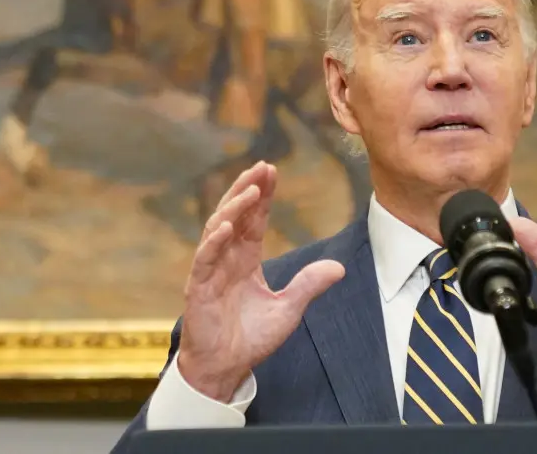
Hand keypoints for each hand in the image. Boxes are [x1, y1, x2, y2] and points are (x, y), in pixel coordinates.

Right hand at [176, 161, 344, 401]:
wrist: (226, 369)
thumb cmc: (251, 339)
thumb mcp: (288, 309)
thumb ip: (309, 285)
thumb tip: (338, 267)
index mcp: (245, 259)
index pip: (253, 219)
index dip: (262, 195)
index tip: (272, 170)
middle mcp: (226, 258)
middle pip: (234, 214)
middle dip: (247, 189)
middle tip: (262, 167)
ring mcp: (210, 270)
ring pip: (218, 228)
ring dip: (233, 207)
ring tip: (250, 189)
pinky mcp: (198, 287)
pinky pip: (205, 258)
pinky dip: (214, 241)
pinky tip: (227, 225)